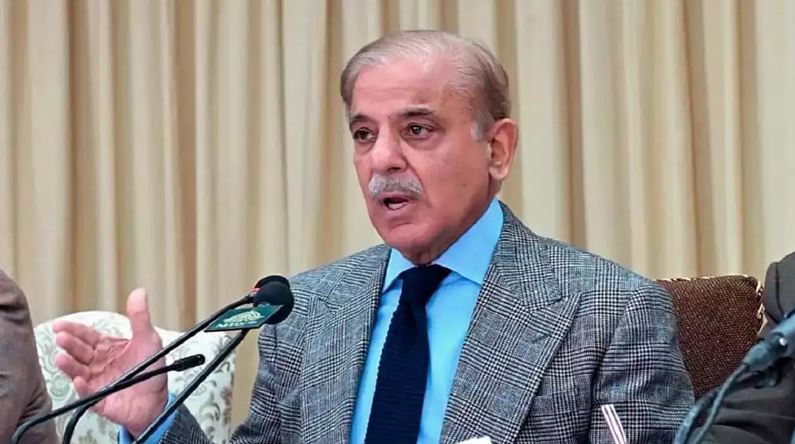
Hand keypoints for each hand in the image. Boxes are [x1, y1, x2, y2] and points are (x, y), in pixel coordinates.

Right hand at [53, 288, 167, 436]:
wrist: (157, 399)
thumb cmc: (152, 370)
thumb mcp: (148, 339)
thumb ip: (140, 317)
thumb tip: (139, 293)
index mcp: (108, 348)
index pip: (87, 336)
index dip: (73, 329)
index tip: (60, 325)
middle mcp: (98, 363)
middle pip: (80, 351)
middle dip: (69, 344)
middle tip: (61, 337)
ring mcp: (97, 381)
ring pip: (78, 371)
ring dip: (69, 365)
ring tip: (61, 357)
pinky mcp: (99, 399)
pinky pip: (88, 393)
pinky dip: (82, 387)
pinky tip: (79, 380)